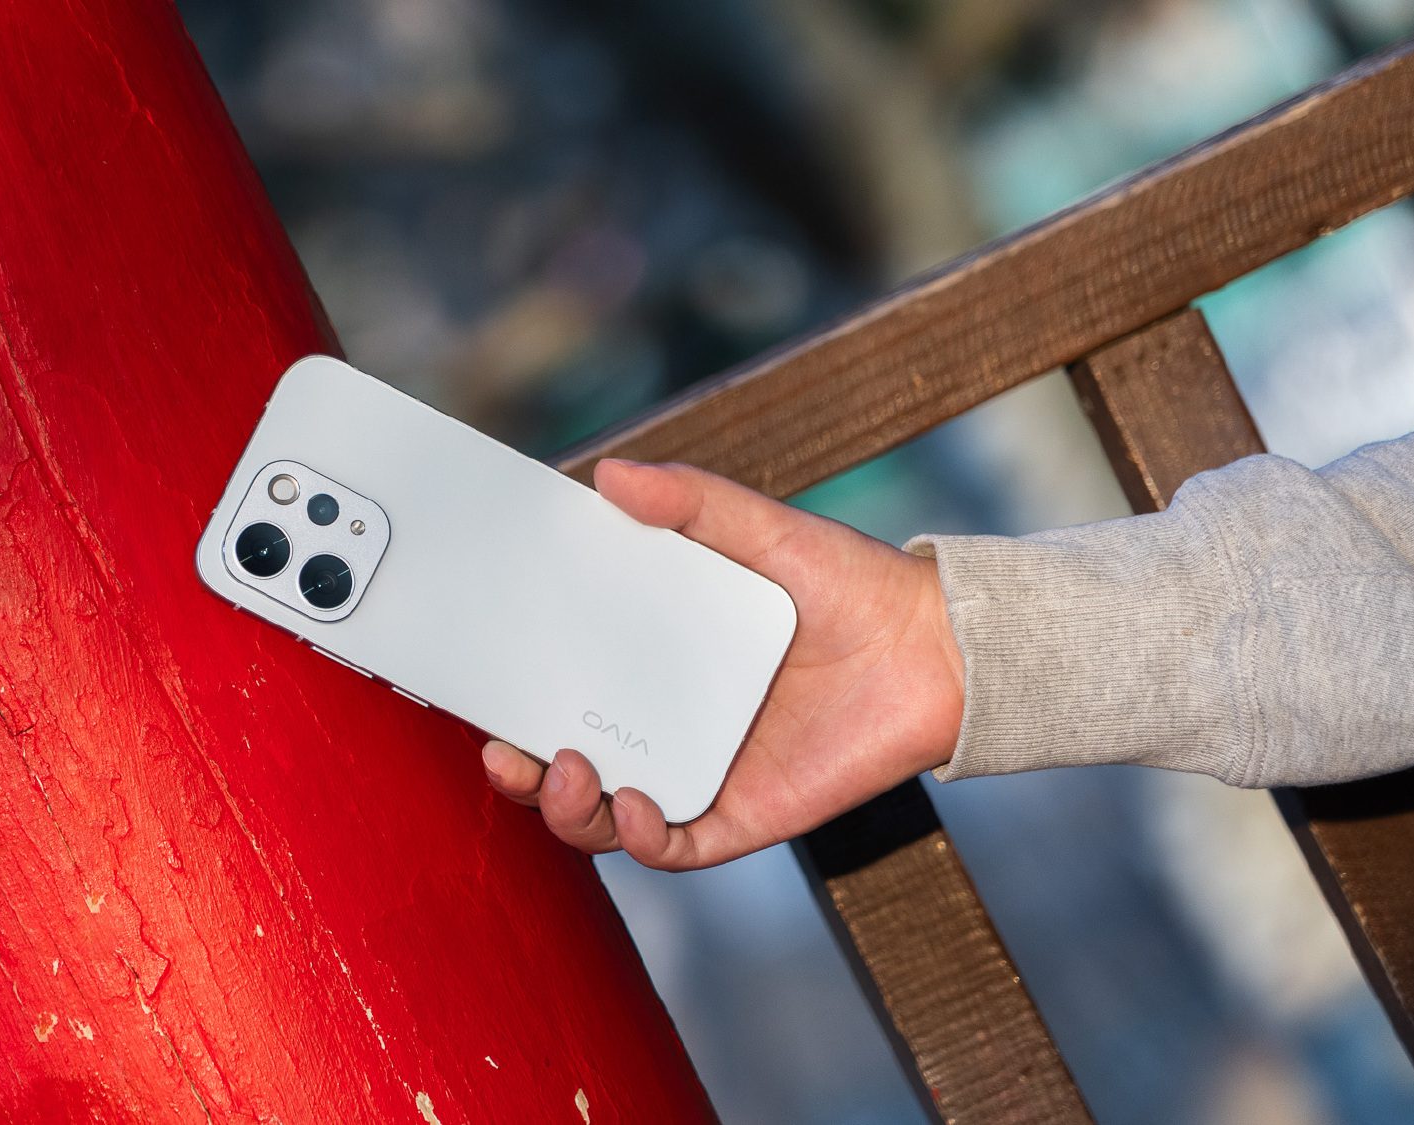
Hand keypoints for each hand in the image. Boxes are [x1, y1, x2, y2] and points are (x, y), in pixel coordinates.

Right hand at [481, 458, 963, 869]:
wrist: (940, 648)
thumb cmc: (852, 585)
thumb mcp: (763, 530)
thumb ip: (691, 503)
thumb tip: (609, 473)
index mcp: (654, 664)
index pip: (560, 687)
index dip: (509, 695)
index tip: (473, 685)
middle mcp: (666, 725)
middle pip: (564, 766)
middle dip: (518, 772)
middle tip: (502, 749)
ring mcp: (700, 773)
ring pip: (603, 818)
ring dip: (567, 808)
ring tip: (567, 768)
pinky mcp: (742, 815)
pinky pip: (673, 846)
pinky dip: (639, 837)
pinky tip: (633, 804)